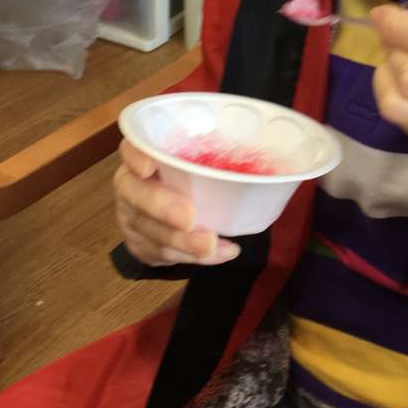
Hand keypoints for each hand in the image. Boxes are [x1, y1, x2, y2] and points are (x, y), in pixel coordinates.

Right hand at [115, 140, 239, 266]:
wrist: (170, 211)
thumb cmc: (193, 174)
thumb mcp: (199, 159)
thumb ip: (217, 156)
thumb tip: (276, 164)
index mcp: (143, 155)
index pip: (130, 148)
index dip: (136, 156)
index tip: (150, 165)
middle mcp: (131, 185)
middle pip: (136, 195)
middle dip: (163, 208)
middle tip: (190, 218)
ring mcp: (131, 217)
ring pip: (151, 231)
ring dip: (182, 242)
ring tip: (211, 244)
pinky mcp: (140, 244)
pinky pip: (162, 254)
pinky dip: (192, 259)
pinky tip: (218, 254)